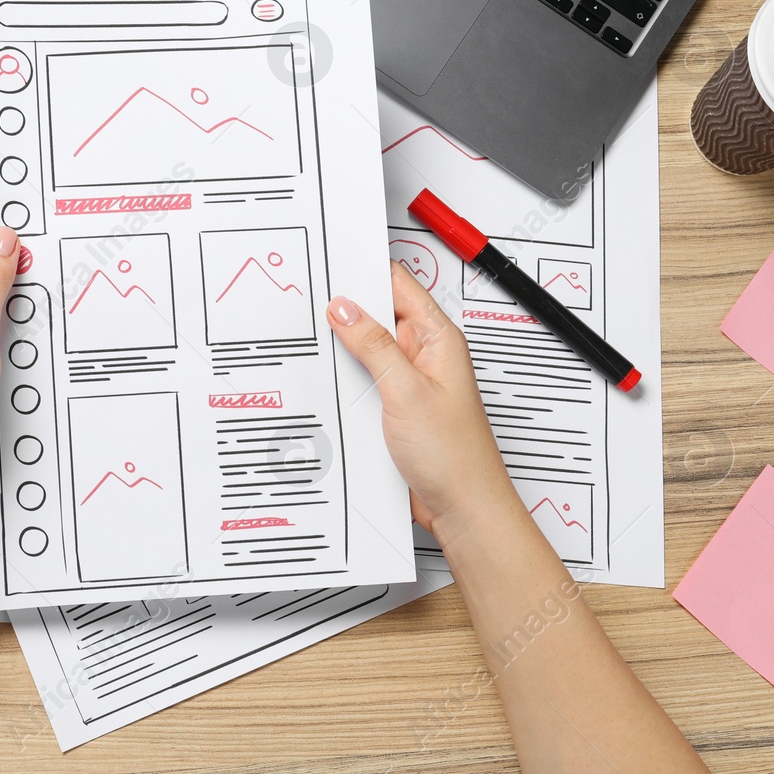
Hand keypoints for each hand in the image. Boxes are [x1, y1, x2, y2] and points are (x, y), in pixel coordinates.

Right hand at [326, 261, 518, 540]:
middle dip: (346, 311)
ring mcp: (408, 382)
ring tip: (314, 344)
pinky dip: (345, 380)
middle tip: (311, 304)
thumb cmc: (456, 456)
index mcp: (438, 339)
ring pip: (366, 351)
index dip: (365, 271)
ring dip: (344, 351)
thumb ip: (373, 345)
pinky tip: (327, 382)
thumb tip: (345, 308)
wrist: (462, 509)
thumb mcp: (406, 391)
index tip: (331, 264)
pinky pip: (364, 382)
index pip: (399, 285)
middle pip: (378, 316)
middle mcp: (424, 356)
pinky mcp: (394, 408)